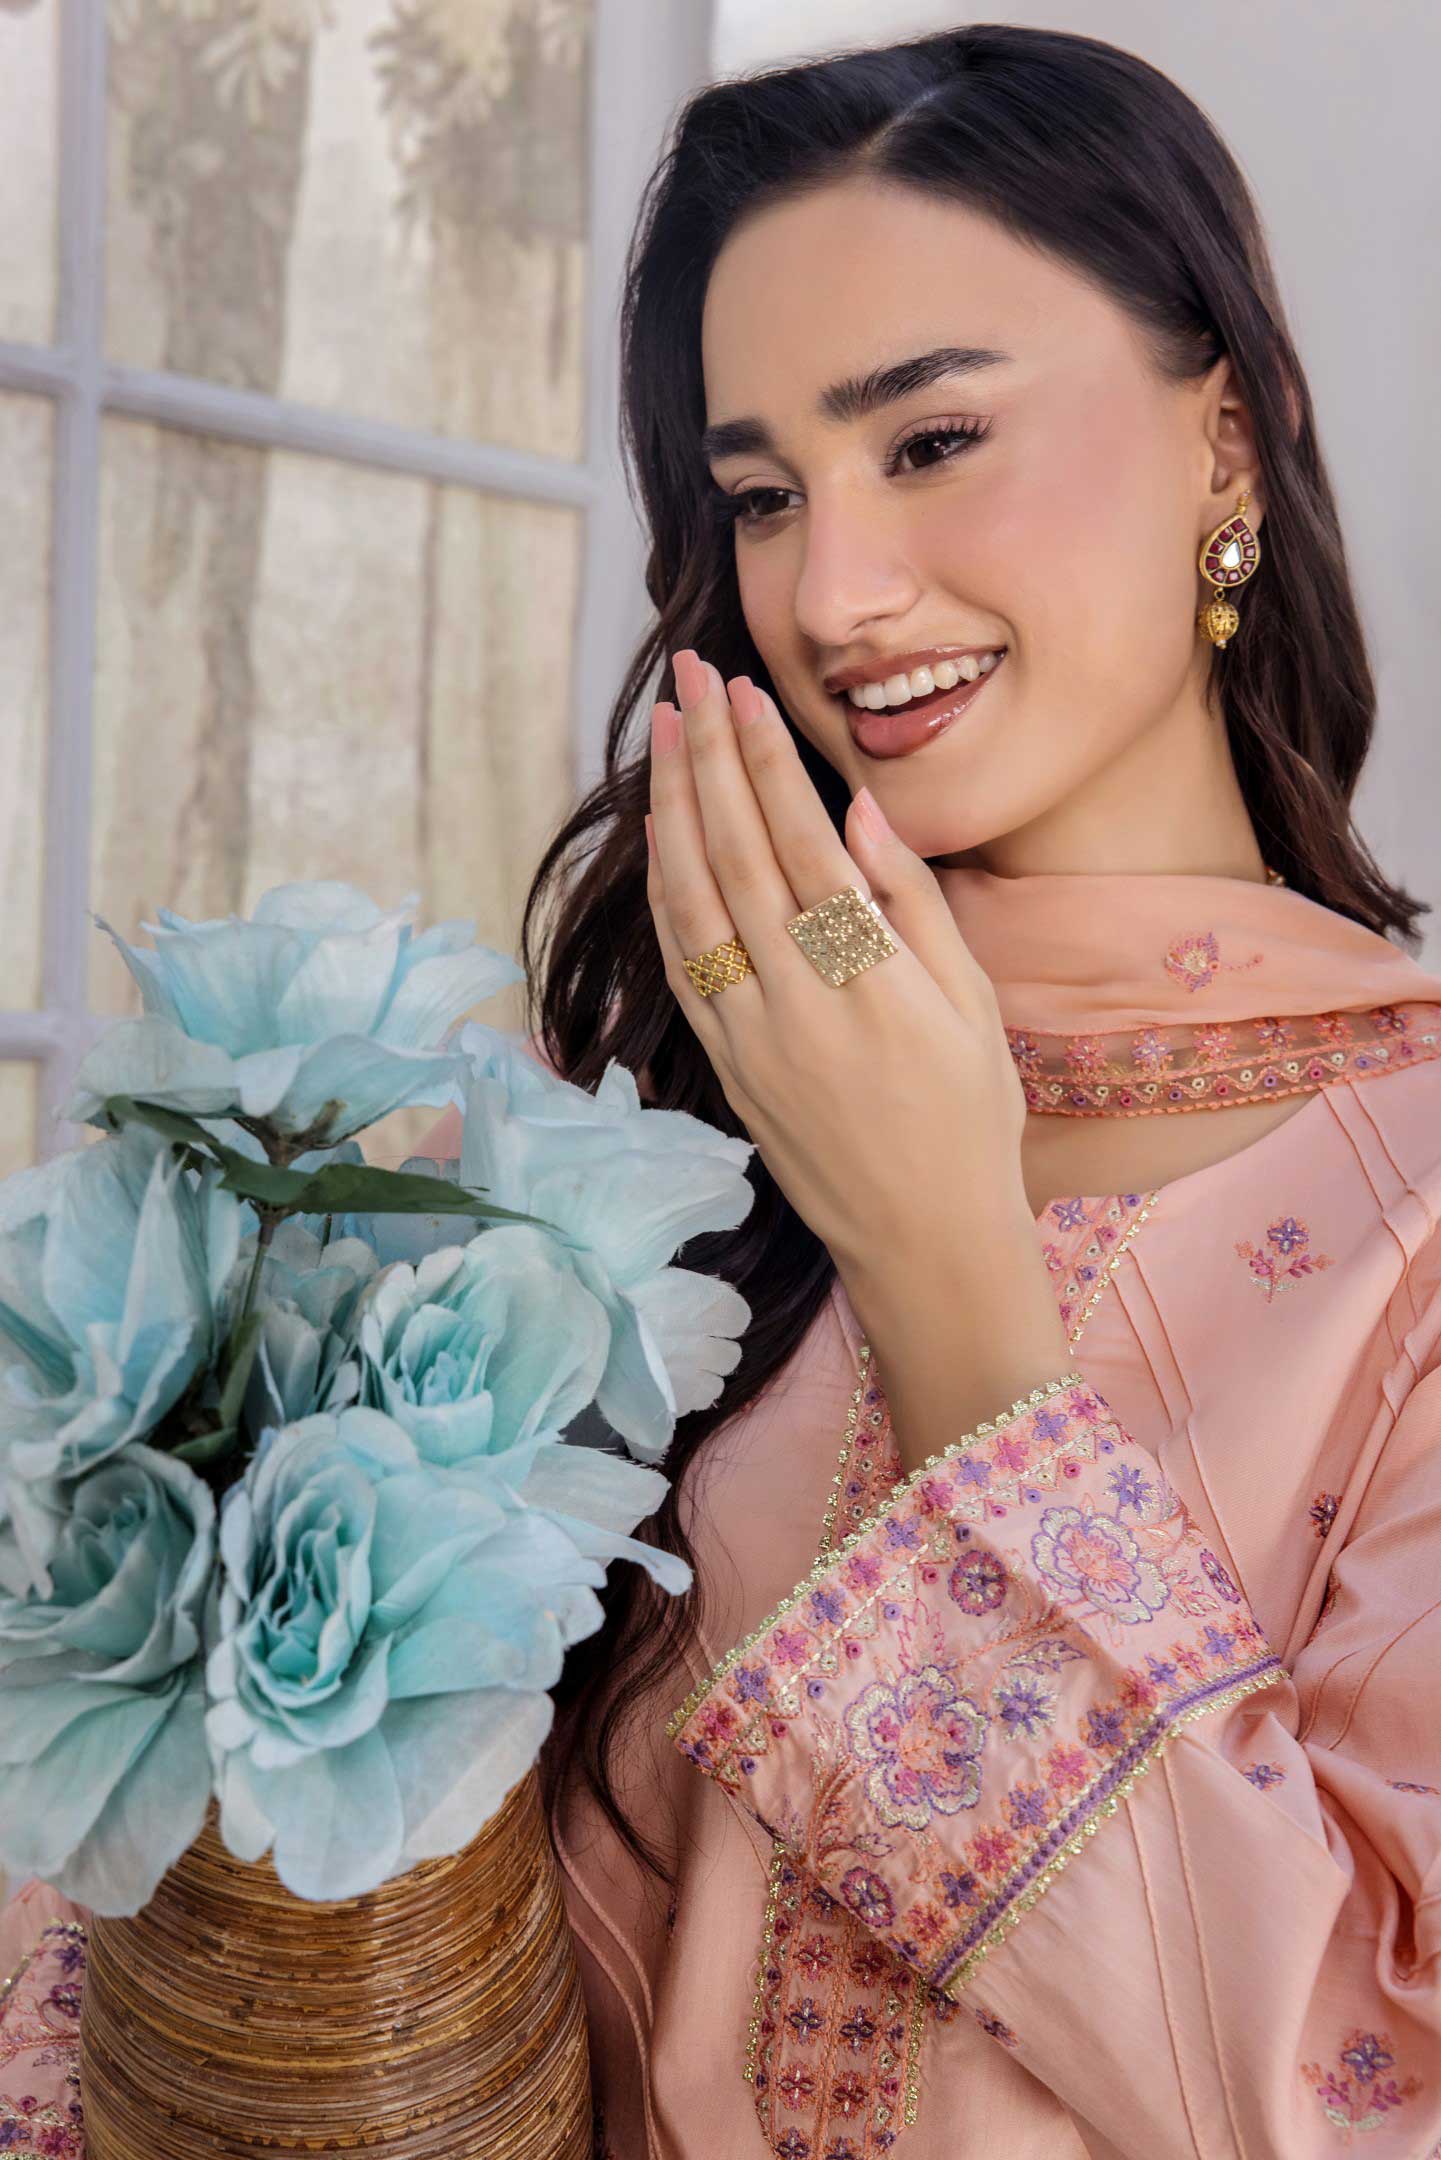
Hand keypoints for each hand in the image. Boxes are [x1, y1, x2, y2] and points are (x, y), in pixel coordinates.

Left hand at [645, 652, 1072, 1462]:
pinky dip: (661, 893)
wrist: (924, 1238)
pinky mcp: (723, 1066)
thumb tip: (858, 807)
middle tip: (685, 678)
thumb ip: (914, 901)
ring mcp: (748, 1033)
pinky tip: (655, 841)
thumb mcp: (972, 1003)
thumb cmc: (969, 1118)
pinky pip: (679, 963)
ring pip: (691, 899)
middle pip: (733, 850)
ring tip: (662, 735)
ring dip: (670, 809)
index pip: (798, 835)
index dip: (763, 757)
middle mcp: (796, 995)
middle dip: (707, 755)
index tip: (742, 691)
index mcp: (870, 972)